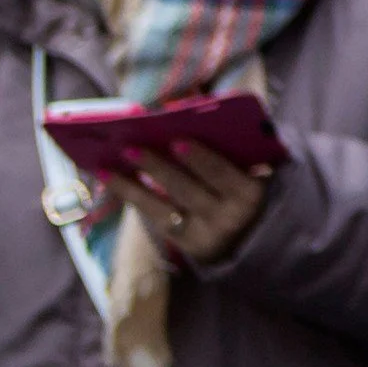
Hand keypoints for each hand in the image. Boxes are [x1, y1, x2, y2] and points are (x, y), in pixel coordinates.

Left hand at [103, 143, 273, 269]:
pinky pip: (154, 217)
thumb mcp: (257, 172)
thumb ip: (238, 153)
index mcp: (251, 194)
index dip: (200, 158)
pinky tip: (110, 179)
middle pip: (188, 190)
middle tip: (130, 148)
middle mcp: (228, 219)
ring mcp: (205, 235)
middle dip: (158, 168)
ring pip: (164, 207)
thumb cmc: (252, 189)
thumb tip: (196, 122)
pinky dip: (132, 197)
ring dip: (133, 185)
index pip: (223, 174)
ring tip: (109, 165)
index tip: (177, 141)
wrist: (259, 237)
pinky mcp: (186, 245)